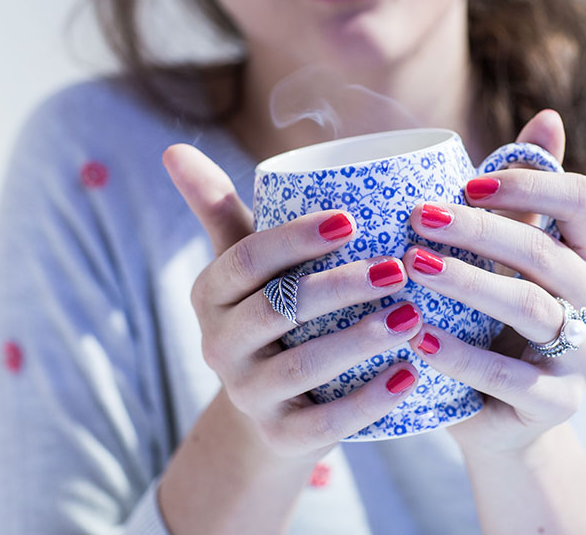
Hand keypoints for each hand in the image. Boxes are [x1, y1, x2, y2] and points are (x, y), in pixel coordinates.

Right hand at [162, 144, 422, 462]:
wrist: (271, 406)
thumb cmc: (268, 312)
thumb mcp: (242, 264)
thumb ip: (218, 208)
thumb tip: (173, 147)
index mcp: (212, 294)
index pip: (247, 259)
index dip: (295, 239)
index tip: (350, 220)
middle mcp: (219, 345)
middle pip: (278, 310)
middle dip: (338, 288)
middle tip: (399, 268)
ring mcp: (248, 394)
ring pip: (302, 366)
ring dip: (360, 340)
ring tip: (413, 316)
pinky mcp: (281, 437)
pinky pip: (325, 424)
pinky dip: (369, 401)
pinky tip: (410, 374)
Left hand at [401, 110, 585, 457]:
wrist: (501, 410)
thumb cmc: (495, 314)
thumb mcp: (509, 251)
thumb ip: (526, 190)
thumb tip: (548, 115)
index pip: (581, 201)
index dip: (528, 185)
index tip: (466, 184)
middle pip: (546, 253)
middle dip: (479, 232)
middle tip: (417, 220)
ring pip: (531, 307)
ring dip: (468, 283)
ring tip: (414, 268)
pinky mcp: (559, 402)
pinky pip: (511, 377)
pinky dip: (462, 357)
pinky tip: (419, 340)